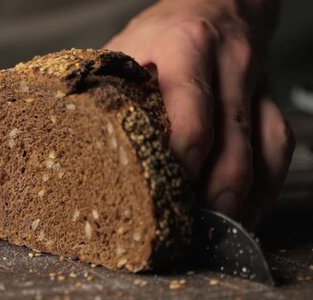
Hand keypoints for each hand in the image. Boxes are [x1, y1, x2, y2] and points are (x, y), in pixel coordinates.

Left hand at [105, 0, 294, 228]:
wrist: (214, 6)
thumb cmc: (160, 34)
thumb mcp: (125, 47)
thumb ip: (106, 89)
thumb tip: (67, 138)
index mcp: (187, 46)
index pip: (192, 105)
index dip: (181, 155)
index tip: (160, 191)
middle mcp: (230, 64)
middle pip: (234, 139)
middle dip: (213, 191)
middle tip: (187, 225)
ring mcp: (256, 85)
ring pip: (266, 149)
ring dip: (243, 197)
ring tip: (215, 230)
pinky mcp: (270, 103)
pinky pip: (279, 149)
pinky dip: (265, 188)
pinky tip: (243, 213)